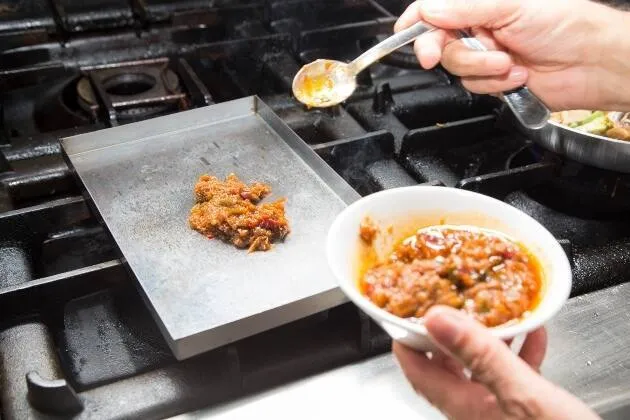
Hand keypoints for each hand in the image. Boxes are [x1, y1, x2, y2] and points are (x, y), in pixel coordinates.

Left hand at [393, 306, 600, 419]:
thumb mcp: (521, 393)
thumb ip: (480, 355)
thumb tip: (436, 320)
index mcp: (464, 406)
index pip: (417, 370)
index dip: (405, 339)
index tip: (403, 310)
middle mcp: (476, 409)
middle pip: (447, 364)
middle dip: (447, 332)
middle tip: (448, 303)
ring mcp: (499, 410)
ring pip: (481, 366)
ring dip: (487, 337)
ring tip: (495, 310)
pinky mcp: (526, 410)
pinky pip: (514, 374)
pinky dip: (521, 351)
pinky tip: (534, 334)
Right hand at [395, 0, 629, 110]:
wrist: (592, 62)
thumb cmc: (565, 24)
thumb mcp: (510, 6)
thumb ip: (463, 8)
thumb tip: (428, 9)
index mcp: (481, 5)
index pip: (435, 11)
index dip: (416, 23)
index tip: (405, 35)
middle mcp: (480, 28)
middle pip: (439, 43)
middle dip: (449, 50)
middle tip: (438, 54)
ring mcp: (486, 55)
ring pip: (457, 69)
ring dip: (481, 68)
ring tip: (509, 62)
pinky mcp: (493, 81)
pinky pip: (475, 86)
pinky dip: (494, 84)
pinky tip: (516, 75)